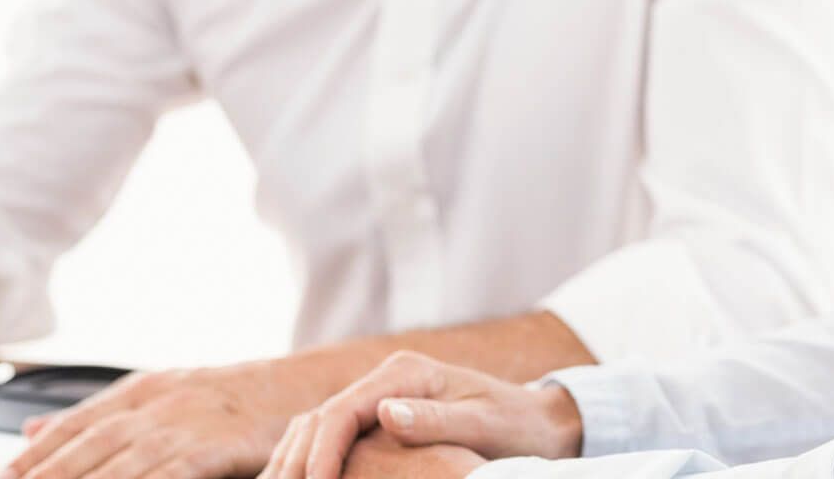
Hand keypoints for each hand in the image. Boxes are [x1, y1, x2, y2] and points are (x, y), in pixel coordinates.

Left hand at [5, 359, 331, 478]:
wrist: (301, 387)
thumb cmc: (230, 401)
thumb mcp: (161, 397)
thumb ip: (98, 417)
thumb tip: (31, 434)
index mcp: (138, 392)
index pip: (71, 427)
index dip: (29, 457)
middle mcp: (156, 405)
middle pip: (86, 449)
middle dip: (42, 476)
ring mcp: (185, 425)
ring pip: (118, 466)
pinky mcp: (214, 447)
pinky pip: (167, 476)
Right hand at [261, 352, 580, 478]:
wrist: (537, 420)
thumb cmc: (515, 424)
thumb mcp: (483, 423)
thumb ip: (437, 418)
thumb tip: (386, 414)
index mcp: (405, 373)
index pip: (342, 412)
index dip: (321, 453)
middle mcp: (387, 378)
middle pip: (321, 418)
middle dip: (298, 461)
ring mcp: (382, 395)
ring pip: (317, 426)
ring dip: (296, 461)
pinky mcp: (382, 415)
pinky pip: (334, 437)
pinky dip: (311, 460)